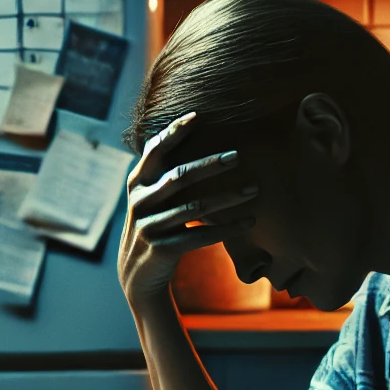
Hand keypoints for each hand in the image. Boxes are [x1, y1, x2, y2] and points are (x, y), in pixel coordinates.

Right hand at [117, 112, 256, 310]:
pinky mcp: (162, 249)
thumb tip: (185, 127)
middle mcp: (140, 202)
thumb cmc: (153, 224)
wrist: (136, 273)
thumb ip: (161, 170)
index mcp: (137, 182)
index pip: (155, 150)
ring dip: (227, 197)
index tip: (198, 116)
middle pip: (179, 177)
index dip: (174, 132)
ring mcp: (149, 227)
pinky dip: (227, 228)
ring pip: (194, 208)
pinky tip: (249, 221)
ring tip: (254, 189)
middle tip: (238, 156)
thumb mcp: (148, 196)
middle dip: (210, 165)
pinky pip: (200, 236)